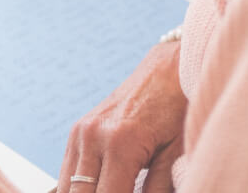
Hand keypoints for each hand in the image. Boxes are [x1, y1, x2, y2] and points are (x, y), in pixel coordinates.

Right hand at [58, 40, 186, 192]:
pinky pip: (69, 173)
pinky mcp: (78, 131)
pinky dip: (79, 190)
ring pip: (68, 190)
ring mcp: (81, 132)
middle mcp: (94, 137)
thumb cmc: (179, 108)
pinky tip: (100, 190)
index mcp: (122, 143)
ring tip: (116, 190)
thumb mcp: (178, 154)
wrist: (170, 68)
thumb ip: (158, 190)